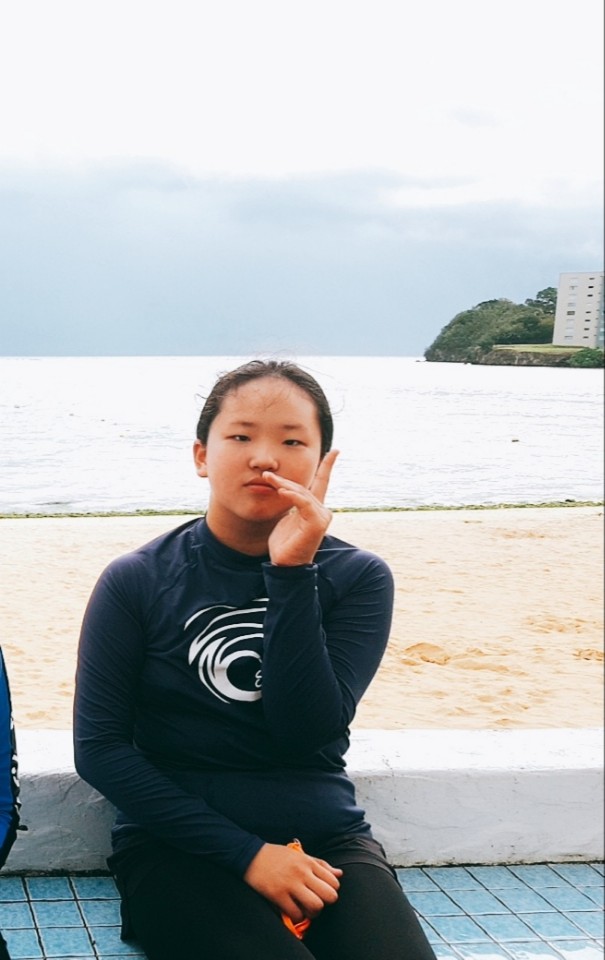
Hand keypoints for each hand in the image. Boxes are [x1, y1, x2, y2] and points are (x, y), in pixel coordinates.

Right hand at [243, 842, 341, 921]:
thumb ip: (321, 865)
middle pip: (329, 895)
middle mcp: (302, 872)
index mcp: (308, 862)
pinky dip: (297, 916)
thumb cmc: (276, 855)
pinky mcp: (277, 895)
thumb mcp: (300, 855)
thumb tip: (340, 874)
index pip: (334, 881)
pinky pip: (296, 913)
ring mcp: (290, 884)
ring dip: (313, 912)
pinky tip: (293, 911)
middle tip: (316, 902)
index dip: (331, 891)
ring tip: (306, 909)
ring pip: (316, 906)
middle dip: (326, 903)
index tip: (322, 892)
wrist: (250, 855)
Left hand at [264, 450, 338, 565]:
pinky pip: (303, 503)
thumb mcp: (286, 519)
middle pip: (304, 487)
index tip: (335, 451)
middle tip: (266, 475)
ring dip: (283, 485)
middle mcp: (322, 511)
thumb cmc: (284, 545)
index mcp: (315, 509)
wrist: (286, 566)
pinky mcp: (316, 523)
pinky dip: (292, 496)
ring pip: (302, 493)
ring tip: (268, 480)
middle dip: (284, 480)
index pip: (322, 483)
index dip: (328, 466)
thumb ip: (290, 504)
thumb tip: (283, 489)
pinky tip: (281, 491)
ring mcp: (321, 517)